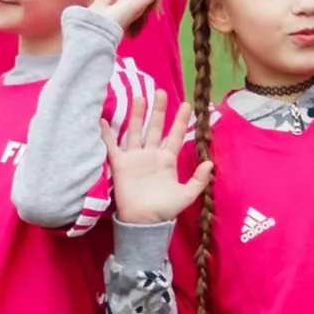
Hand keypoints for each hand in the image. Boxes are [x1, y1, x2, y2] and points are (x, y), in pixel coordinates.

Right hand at [112, 99, 210, 223]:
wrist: (144, 222)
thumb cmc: (165, 210)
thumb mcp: (187, 195)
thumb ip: (198, 180)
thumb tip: (210, 163)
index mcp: (167, 160)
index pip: (175, 136)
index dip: (180, 121)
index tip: (187, 105)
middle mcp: (151, 155)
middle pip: (155, 128)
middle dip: (159, 111)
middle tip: (160, 91)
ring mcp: (135, 158)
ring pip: (136, 131)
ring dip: (137, 115)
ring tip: (140, 97)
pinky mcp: (120, 164)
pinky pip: (112, 146)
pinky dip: (107, 134)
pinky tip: (103, 120)